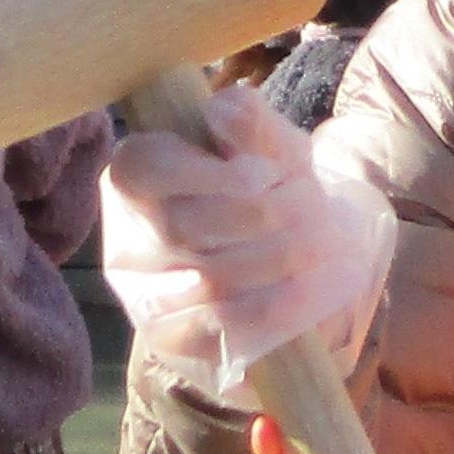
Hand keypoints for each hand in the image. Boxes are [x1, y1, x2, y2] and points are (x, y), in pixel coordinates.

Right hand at [98, 81, 388, 385]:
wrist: (298, 261)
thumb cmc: (273, 191)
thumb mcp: (272, 148)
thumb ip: (253, 124)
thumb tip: (223, 109)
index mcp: (134, 176)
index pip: (147, 169)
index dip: (211, 174)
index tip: (269, 175)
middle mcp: (125, 240)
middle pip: (183, 229)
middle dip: (264, 218)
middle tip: (317, 208)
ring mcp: (143, 298)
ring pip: (207, 284)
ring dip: (281, 261)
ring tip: (327, 243)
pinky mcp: (175, 344)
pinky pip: (223, 332)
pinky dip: (280, 307)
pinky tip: (314, 288)